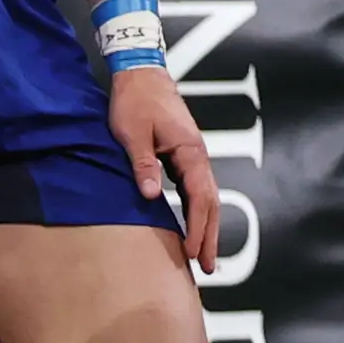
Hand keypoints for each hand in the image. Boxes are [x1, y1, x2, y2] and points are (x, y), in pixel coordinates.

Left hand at [111, 65, 223, 273]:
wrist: (142, 74)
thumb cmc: (135, 101)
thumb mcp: (132, 133)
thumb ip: (142, 164)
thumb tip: (150, 195)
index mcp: (190, 152)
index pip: (199, 197)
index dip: (197, 227)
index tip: (190, 253)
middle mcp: (198, 156)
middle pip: (211, 203)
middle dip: (210, 236)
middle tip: (207, 268)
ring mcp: (193, 157)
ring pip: (207, 198)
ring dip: (207, 227)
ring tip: (203, 256)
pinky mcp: (183, 156)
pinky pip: (196, 191)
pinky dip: (198, 212)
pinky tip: (193, 227)